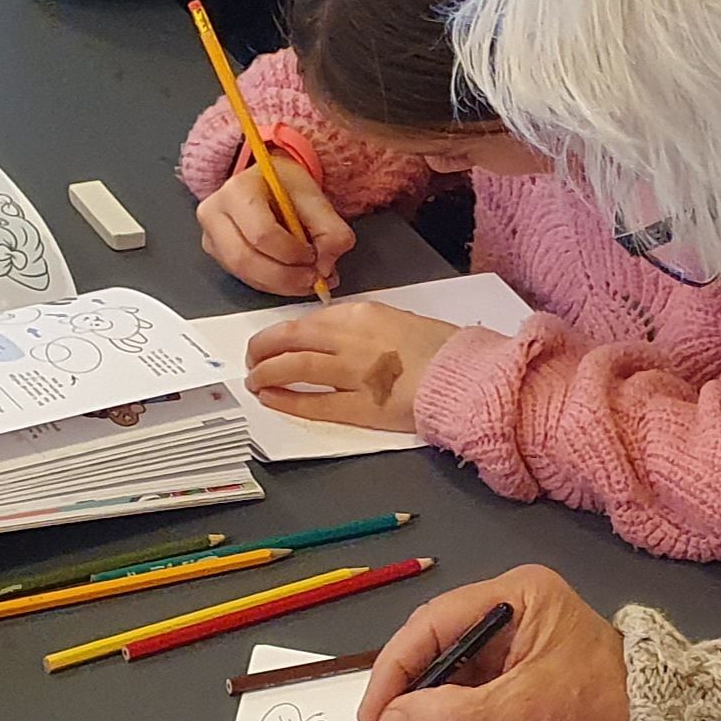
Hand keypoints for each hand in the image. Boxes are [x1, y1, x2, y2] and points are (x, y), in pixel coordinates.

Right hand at [197, 158, 354, 296]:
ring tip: (306, 280)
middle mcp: (216, 213)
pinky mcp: (217, 255)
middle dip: (285, 276)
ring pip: (244, 274)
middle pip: (246, 259)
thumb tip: (326, 266)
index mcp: (238, 190)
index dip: (292, 252)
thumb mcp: (314, 197)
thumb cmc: (285, 187)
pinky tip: (290, 279)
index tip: (314, 255)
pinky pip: (244, 279)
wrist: (268, 185)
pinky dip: (272, 285)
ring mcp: (212, 237)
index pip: (262, 233)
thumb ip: (330, 230)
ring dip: (280, 284)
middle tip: (313, 278)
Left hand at [242, 300, 453, 428]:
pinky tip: (270, 398)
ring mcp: (353, 374)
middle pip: (290, 339)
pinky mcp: (361, 407)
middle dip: (263, 349)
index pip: (309, 320)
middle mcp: (351, 338)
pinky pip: (314, 403)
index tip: (274, 340)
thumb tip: (331, 338)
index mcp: (361, 313)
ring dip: (266, 373)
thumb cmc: (441, 349)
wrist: (468, 377)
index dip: (283, 332)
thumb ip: (361, 327)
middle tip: (252, 359)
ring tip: (254, 380)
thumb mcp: (398, 320)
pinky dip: (286, 400)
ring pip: (294, 368)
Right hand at [358, 565, 633, 720]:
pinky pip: (479, 719)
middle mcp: (510, 620)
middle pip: (437, 666)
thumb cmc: (603, 712)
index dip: (392, 675)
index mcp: (512, 599)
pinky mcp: (528, 696)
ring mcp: (519, 660)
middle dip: (415, 719)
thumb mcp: (520, 715)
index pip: (428, 629)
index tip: (372, 720)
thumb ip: (447, 719)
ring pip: (454, 699)